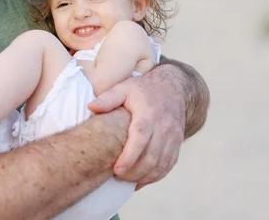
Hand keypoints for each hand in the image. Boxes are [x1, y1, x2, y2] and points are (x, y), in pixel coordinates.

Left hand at [88, 65, 185, 188]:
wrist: (172, 88)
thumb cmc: (144, 90)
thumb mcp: (124, 88)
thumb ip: (108, 99)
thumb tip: (90, 107)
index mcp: (148, 113)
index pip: (141, 138)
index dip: (130, 156)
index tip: (117, 170)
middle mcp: (164, 126)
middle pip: (152, 156)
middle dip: (135, 172)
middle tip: (118, 177)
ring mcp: (173, 136)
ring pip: (161, 164)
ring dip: (145, 177)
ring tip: (127, 180)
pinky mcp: (178, 143)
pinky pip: (169, 165)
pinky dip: (156, 176)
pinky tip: (141, 180)